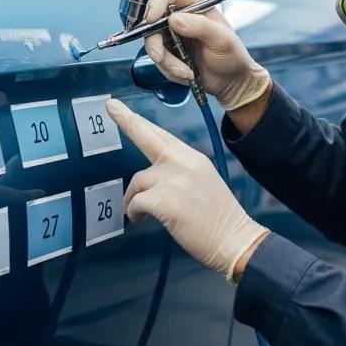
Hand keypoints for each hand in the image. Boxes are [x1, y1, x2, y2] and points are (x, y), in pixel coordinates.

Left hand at [107, 98, 267, 280]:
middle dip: (127, 120)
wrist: (234, 239)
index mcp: (193, 158)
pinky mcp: (164, 200)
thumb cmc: (218, 218)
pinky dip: (134, 212)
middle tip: (111, 106)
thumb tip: (153, 177)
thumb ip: (180, 173)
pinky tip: (141, 219)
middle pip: (147, 137)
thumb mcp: (203, 182)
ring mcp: (174, 180)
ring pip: (138, 181)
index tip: (123, 108)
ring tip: (140, 214)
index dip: (142, 122)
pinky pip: (136, 202)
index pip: (163, 136)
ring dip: (133, 198)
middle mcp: (183, 163)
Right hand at [142, 0, 270, 111]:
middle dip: (154, 41)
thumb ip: (200, 26)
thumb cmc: (233, 55)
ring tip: (186, 71)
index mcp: (196, 6)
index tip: (152, 19)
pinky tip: (187, 73)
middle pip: (153, 19)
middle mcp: (181, 18)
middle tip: (160, 56)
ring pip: (152, 42)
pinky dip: (169, 69)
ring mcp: (173, 36)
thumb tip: (174, 19)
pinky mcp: (169, 53)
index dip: (158, 2)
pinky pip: (158, 59)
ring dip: (165, 60)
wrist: (231, 81)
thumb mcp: (221, 39)